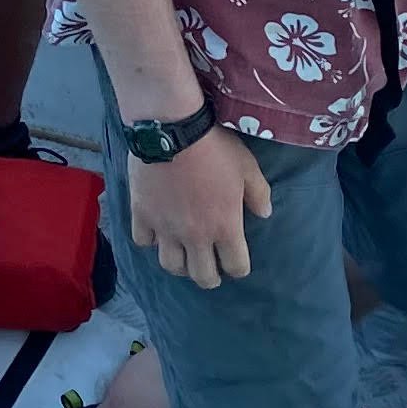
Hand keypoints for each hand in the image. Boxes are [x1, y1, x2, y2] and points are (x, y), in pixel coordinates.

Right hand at [130, 120, 269, 287]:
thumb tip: (265, 214)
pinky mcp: (142, 216)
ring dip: (180, 264)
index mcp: (224, 227)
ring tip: (183, 255)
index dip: (238, 267)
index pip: (235, 266)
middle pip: (202, 277)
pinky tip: (157, 231)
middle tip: (210, 267)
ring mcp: (165, 228)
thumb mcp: (247, 167)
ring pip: (171, 266)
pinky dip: (150, 240)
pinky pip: (143, 242)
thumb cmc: (214, 148)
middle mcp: (195, 236)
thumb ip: (259, 194)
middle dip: (210, 277)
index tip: (236, 261)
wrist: (172, 130)